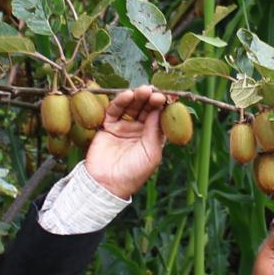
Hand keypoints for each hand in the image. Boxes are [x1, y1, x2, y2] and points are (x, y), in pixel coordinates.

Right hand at [83, 85, 171, 199]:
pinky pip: (115, 110)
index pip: (158, 116)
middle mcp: (139, 129)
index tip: (165, 97)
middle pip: (145, 108)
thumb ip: (155, 130)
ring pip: (131, 106)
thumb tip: (159, 109)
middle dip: (150, 98)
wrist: (108, 184)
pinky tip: (127, 95)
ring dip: (137, 97)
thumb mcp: (151, 153)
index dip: (162, 106)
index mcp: (153, 136)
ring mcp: (124, 126)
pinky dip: (120, 101)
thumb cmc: (134, 172)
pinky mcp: (108, 126)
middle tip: (153, 91)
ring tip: (142, 91)